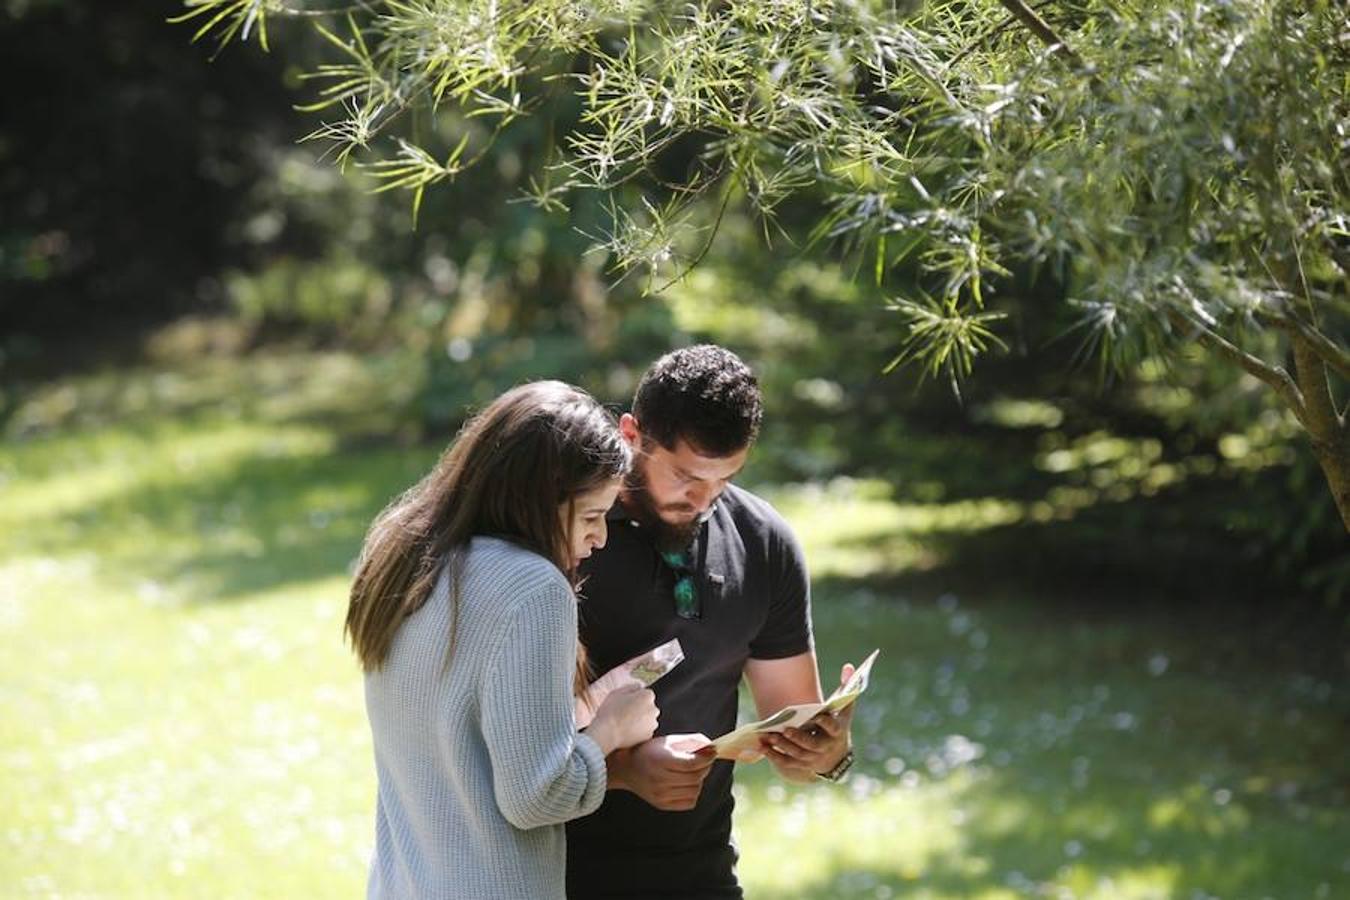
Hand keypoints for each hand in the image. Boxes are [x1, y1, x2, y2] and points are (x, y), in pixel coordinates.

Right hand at [586, 685, 658, 755]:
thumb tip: (639, 686)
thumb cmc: (610, 712)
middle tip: (626, 713)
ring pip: (648, 720)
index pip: (646, 694)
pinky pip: (645, 731)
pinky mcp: (649, 735)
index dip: (636, 698)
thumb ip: (632, 687)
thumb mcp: (617, 692)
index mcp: (647, 696)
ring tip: (626, 723)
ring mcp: (652, 723)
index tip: (628, 702)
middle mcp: (653, 709)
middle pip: (649, 707)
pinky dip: (639, 731)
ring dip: (641, 720)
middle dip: (641, 709)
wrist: (607, 733)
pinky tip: (628, 730)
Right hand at [607, 734, 716, 810]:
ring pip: (695, 790)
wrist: (627, 769)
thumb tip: (711, 746)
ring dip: (699, 780)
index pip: (692, 764)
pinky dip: (693, 792)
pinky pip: (689, 802)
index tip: (713, 751)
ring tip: (692, 771)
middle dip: (706, 767)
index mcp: (660, 761)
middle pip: (695, 777)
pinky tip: (685, 783)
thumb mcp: (668, 740)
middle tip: (705, 760)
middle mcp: (659, 780)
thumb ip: (691, 741)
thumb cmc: (650, 751)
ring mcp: (660, 795)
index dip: (707, 758)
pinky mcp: (662, 805)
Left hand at [760, 663, 855, 782]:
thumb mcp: (844, 710)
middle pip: (811, 745)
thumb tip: (848, 666)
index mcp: (836, 733)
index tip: (817, 715)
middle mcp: (824, 747)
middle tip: (786, 729)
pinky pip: (787, 763)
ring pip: (797, 755)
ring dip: (783, 746)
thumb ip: (846, 689)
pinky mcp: (801, 765)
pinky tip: (763, 747)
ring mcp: (812, 758)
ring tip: (770, 735)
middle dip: (799, 738)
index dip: (825, 722)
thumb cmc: (837, 726)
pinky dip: (774, 756)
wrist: (835, 755)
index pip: (832, 728)